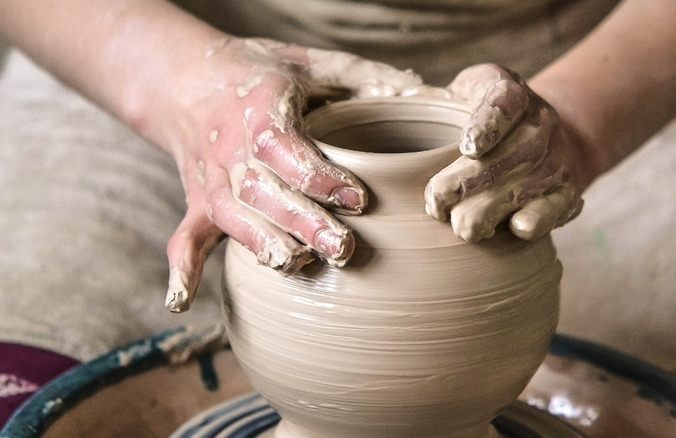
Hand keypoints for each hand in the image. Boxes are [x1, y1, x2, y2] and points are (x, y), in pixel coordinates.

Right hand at [163, 38, 425, 311]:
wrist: (185, 80)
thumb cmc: (261, 74)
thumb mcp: (308, 61)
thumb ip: (358, 76)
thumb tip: (417, 88)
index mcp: (258, 106)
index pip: (283, 146)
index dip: (318, 175)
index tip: (359, 199)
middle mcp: (229, 145)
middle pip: (262, 190)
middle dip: (301, 222)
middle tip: (343, 249)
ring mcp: (211, 177)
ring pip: (232, 216)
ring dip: (262, 244)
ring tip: (299, 266)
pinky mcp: (199, 201)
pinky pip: (186, 234)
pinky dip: (183, 267)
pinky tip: (181, 300)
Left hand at [425, 64, 583, 242]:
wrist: (540, 134)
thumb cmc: (476, 116)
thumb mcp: (458, 94)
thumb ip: (427, 100)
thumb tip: (390, 103)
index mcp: (509, 89)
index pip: (503, 100)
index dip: (489, 123)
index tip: (468, 146)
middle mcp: (540, 121)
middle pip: (514, 151)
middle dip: (472, 180)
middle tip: (436, 202)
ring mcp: (556, 157)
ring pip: (530, 183)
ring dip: (494, 208)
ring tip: (462, 227)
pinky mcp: (566, 191)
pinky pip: (556, 206)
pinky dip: (537, 218)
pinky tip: (514, 228)